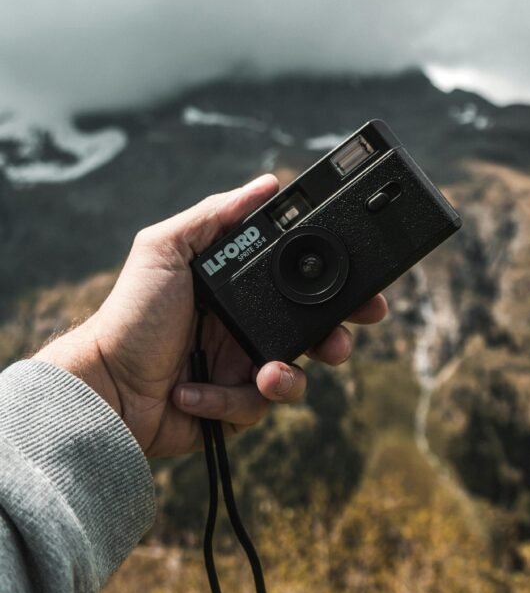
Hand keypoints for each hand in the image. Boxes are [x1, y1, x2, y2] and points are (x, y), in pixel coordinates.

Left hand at [34, 175, 387, 455]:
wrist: (105, 385)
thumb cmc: (130, 314)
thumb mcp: (164, 249)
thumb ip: (214, 216)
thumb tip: (266, 183)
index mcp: (238, 291)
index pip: (298, 282)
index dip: (334, 284)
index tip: (362, 285)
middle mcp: (245, 329)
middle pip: (311, 332)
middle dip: (335, 338)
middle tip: (339, 342)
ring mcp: (241, 370)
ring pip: (295, 377)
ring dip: (286, 379)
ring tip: (264, 376)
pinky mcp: (233, 409)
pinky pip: (257, 408)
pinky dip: (228, 401)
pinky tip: (193, 393)